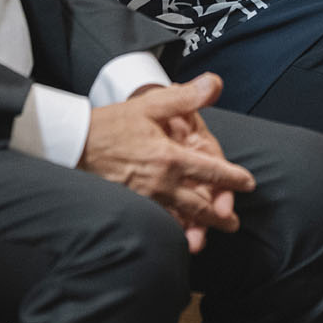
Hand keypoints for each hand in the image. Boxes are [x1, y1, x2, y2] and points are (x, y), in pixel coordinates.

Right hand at [83, 74, 252, 251]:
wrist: (74, 143)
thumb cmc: (111, 124)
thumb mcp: (151, 105)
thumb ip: (186, 97)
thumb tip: (215, 84)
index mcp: (170, 158)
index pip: (211, 172)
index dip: (233, 178)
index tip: (248, 183)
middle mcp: (160, 183)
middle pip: (198, 206)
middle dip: (219, 216)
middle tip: (232, 223)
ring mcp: (144, 198)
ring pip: (178, 218)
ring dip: (196, 229)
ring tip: (207, 238)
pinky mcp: (130, 205)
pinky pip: (157, 221)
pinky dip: (170, 230)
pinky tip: (175, 234)